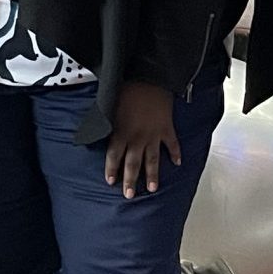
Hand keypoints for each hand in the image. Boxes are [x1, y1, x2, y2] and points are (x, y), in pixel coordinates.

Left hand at [104, 80, 182, 197]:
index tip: (111, 182)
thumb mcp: (110, 107)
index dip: (112, 169)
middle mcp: (137, 138)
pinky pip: (172, 144)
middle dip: (131, 180)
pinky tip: (177, 163)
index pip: (113, 156)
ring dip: (152, 174)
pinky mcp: (167, 128)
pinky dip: (175, 153)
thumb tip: (95, 131)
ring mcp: (154, 135)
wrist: (150, 78)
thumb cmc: (126, 89)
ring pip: (152, 159)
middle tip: (129, 195)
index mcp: (121, 132)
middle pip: (133, 163)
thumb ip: (105, 122)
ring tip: (152, 188)